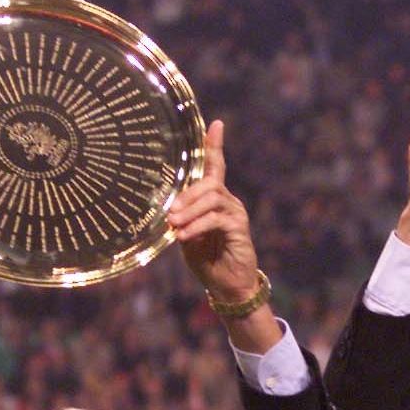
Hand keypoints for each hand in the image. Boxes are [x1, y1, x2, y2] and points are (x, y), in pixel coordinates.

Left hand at [168, 121, 281, 353]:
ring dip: (189, 211)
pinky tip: (184, 236)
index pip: (216, 166)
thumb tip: (169, 212)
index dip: (215, 145)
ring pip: (212, 198)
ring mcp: (236, 213)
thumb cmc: (207, 260)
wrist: (227, 286)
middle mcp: (228, 201)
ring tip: (174, 227)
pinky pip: (216, 219)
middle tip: (170, 214)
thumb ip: (182, 220)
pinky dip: (197, 226)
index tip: (215, 123)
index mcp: (215, 199)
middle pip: (209, 182)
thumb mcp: (187, 237)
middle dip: (186, 195)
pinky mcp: (239, 229)